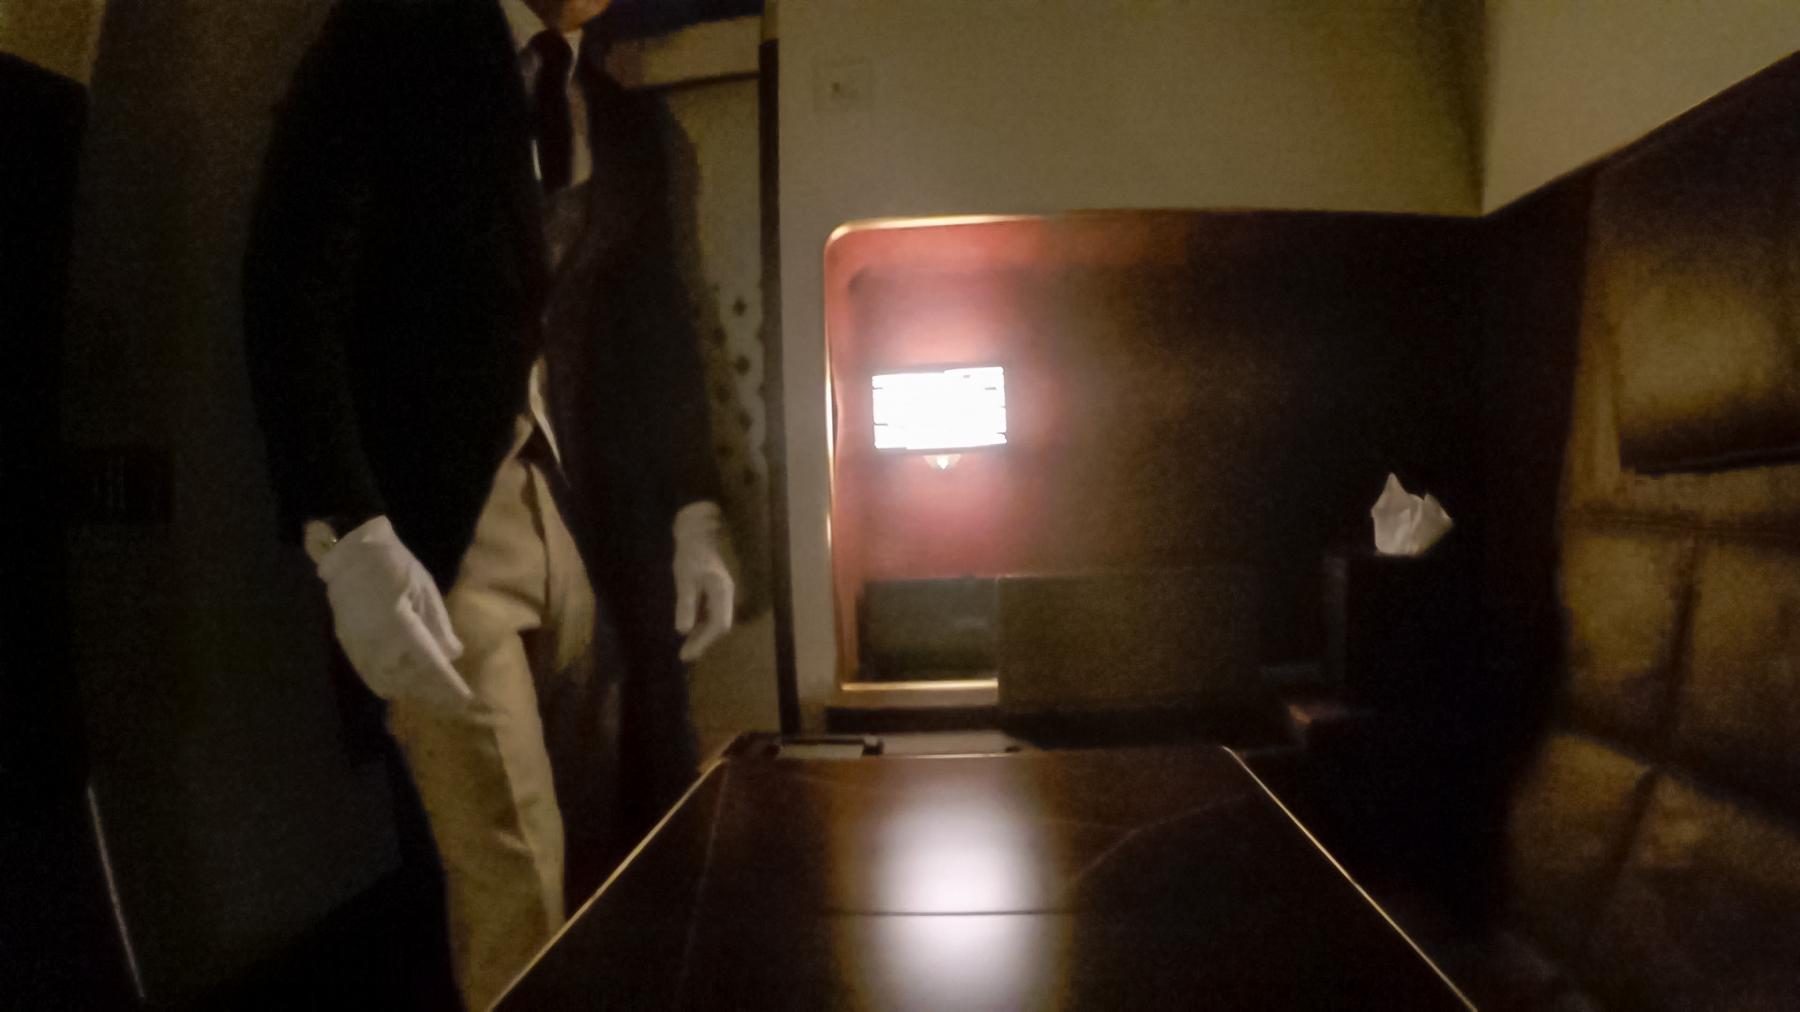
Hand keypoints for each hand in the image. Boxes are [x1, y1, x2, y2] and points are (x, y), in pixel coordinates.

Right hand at [315, 516, 472, 710]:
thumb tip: (452, 654)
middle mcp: (377, 644)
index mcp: (401, 627)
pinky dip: (388, 683)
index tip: (465, 699)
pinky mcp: (347, 646)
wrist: (349, 554)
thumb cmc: (394, 566)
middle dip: (432, 692)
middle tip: (452, 698)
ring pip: (387, 683)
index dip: (448, 686)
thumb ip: (438, 625)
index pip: (430, 666)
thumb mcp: (426, 590)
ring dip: (411, 690)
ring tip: (431, 692)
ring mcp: (358, 647)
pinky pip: (369, 675)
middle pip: (409, 681)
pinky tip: (403, 683)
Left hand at [672, 501, 734, 662]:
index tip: (687, 653)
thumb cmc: (690, 554)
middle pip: (720, 626)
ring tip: (686, 648)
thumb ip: (686, 604)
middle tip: (684, 655)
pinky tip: (689, 630)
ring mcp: (722, 594)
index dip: (704, 642)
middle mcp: (726, 595)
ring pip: (716, 621)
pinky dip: (701, 625)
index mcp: (722, 592)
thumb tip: (683, 631)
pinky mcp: (715, 592)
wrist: (697, 533)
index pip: (719, 625)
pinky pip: (711, 614)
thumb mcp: (685, 578)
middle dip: (703, 642)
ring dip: (702, 635)